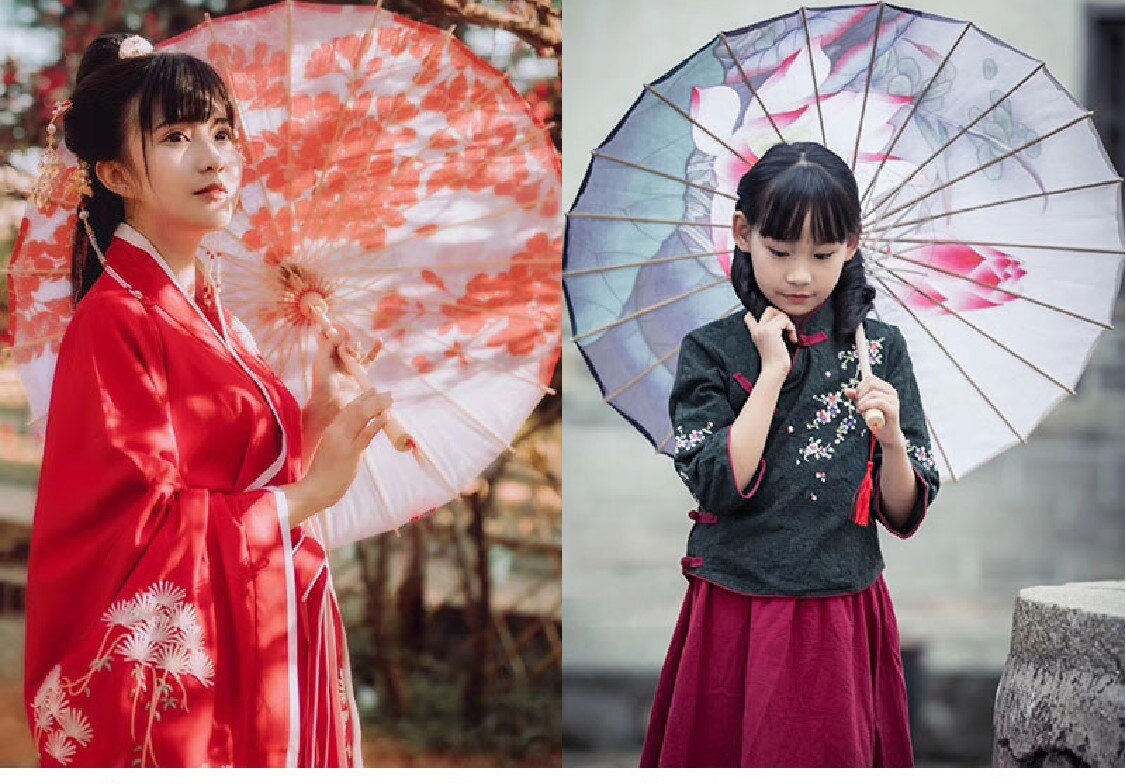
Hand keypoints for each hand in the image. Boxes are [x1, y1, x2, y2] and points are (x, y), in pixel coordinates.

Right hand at [300, 388, 392, 512]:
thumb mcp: (331, 451)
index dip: (361, 400)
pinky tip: (386, 417)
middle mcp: (336, 432)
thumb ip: (343, 442)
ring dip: (377, 406)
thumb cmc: (322, 474)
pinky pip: (365, 435)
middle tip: (386, 393)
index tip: (372, 392)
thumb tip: (360, 439)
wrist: (314, 489)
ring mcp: (344, 441)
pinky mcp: (350, 453)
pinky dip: (376, 424)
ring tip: (389, 399)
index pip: (348, 410)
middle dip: (372, 399)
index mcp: (331, 431)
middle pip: (356, 410)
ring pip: (361, 417)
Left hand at [307, 324, 368, 424]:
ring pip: (356, 349)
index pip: (327, 336)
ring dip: (356, 346)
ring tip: (352, 353)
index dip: (328, 328)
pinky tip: (379, 341)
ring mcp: (350, 365)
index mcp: (325, 354)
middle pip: (344, 341)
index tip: (330, 322)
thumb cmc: (322, 382)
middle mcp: (338, 358)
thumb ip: (330, 343)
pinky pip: (370, 358)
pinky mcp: (361, 372)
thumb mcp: (321, 359)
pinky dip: (375, 349)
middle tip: (344, 348)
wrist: (331, 402)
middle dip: (345, 340)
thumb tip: (344, 333)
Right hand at [744, 306, 796, 377]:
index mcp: (755, 333)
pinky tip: (792, 339)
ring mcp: (763, 329)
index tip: (772, 321)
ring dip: (789, 324)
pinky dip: (792, 329)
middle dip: (781, 316)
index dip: (761, 314)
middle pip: (769, 309)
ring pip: (780, 315)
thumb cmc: (775, 360)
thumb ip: (769, 333)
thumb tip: (780, 320)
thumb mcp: (769, 344)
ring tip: (791, 336)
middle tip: (786, 328)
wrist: (774, 369)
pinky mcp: (772, 330)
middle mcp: (757, 329)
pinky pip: (785, 321)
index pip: (749, 317)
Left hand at [844, 376, 905, 448]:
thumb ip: (856, 397)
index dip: (860, 386)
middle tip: (858, 404)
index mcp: (885, 388)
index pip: (870, 378)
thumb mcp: (863, 406)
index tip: (857, 397)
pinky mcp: (893, 409)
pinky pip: (879, 402)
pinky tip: (862, 410)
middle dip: (860, 393)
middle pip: (871, 383)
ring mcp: (893, 400)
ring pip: (874, 393)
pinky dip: (868, 405)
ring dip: (863, 402)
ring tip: (860, 410)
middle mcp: (891, 391)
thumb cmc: (875, 419)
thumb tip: (846, 390)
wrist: (886, 434)